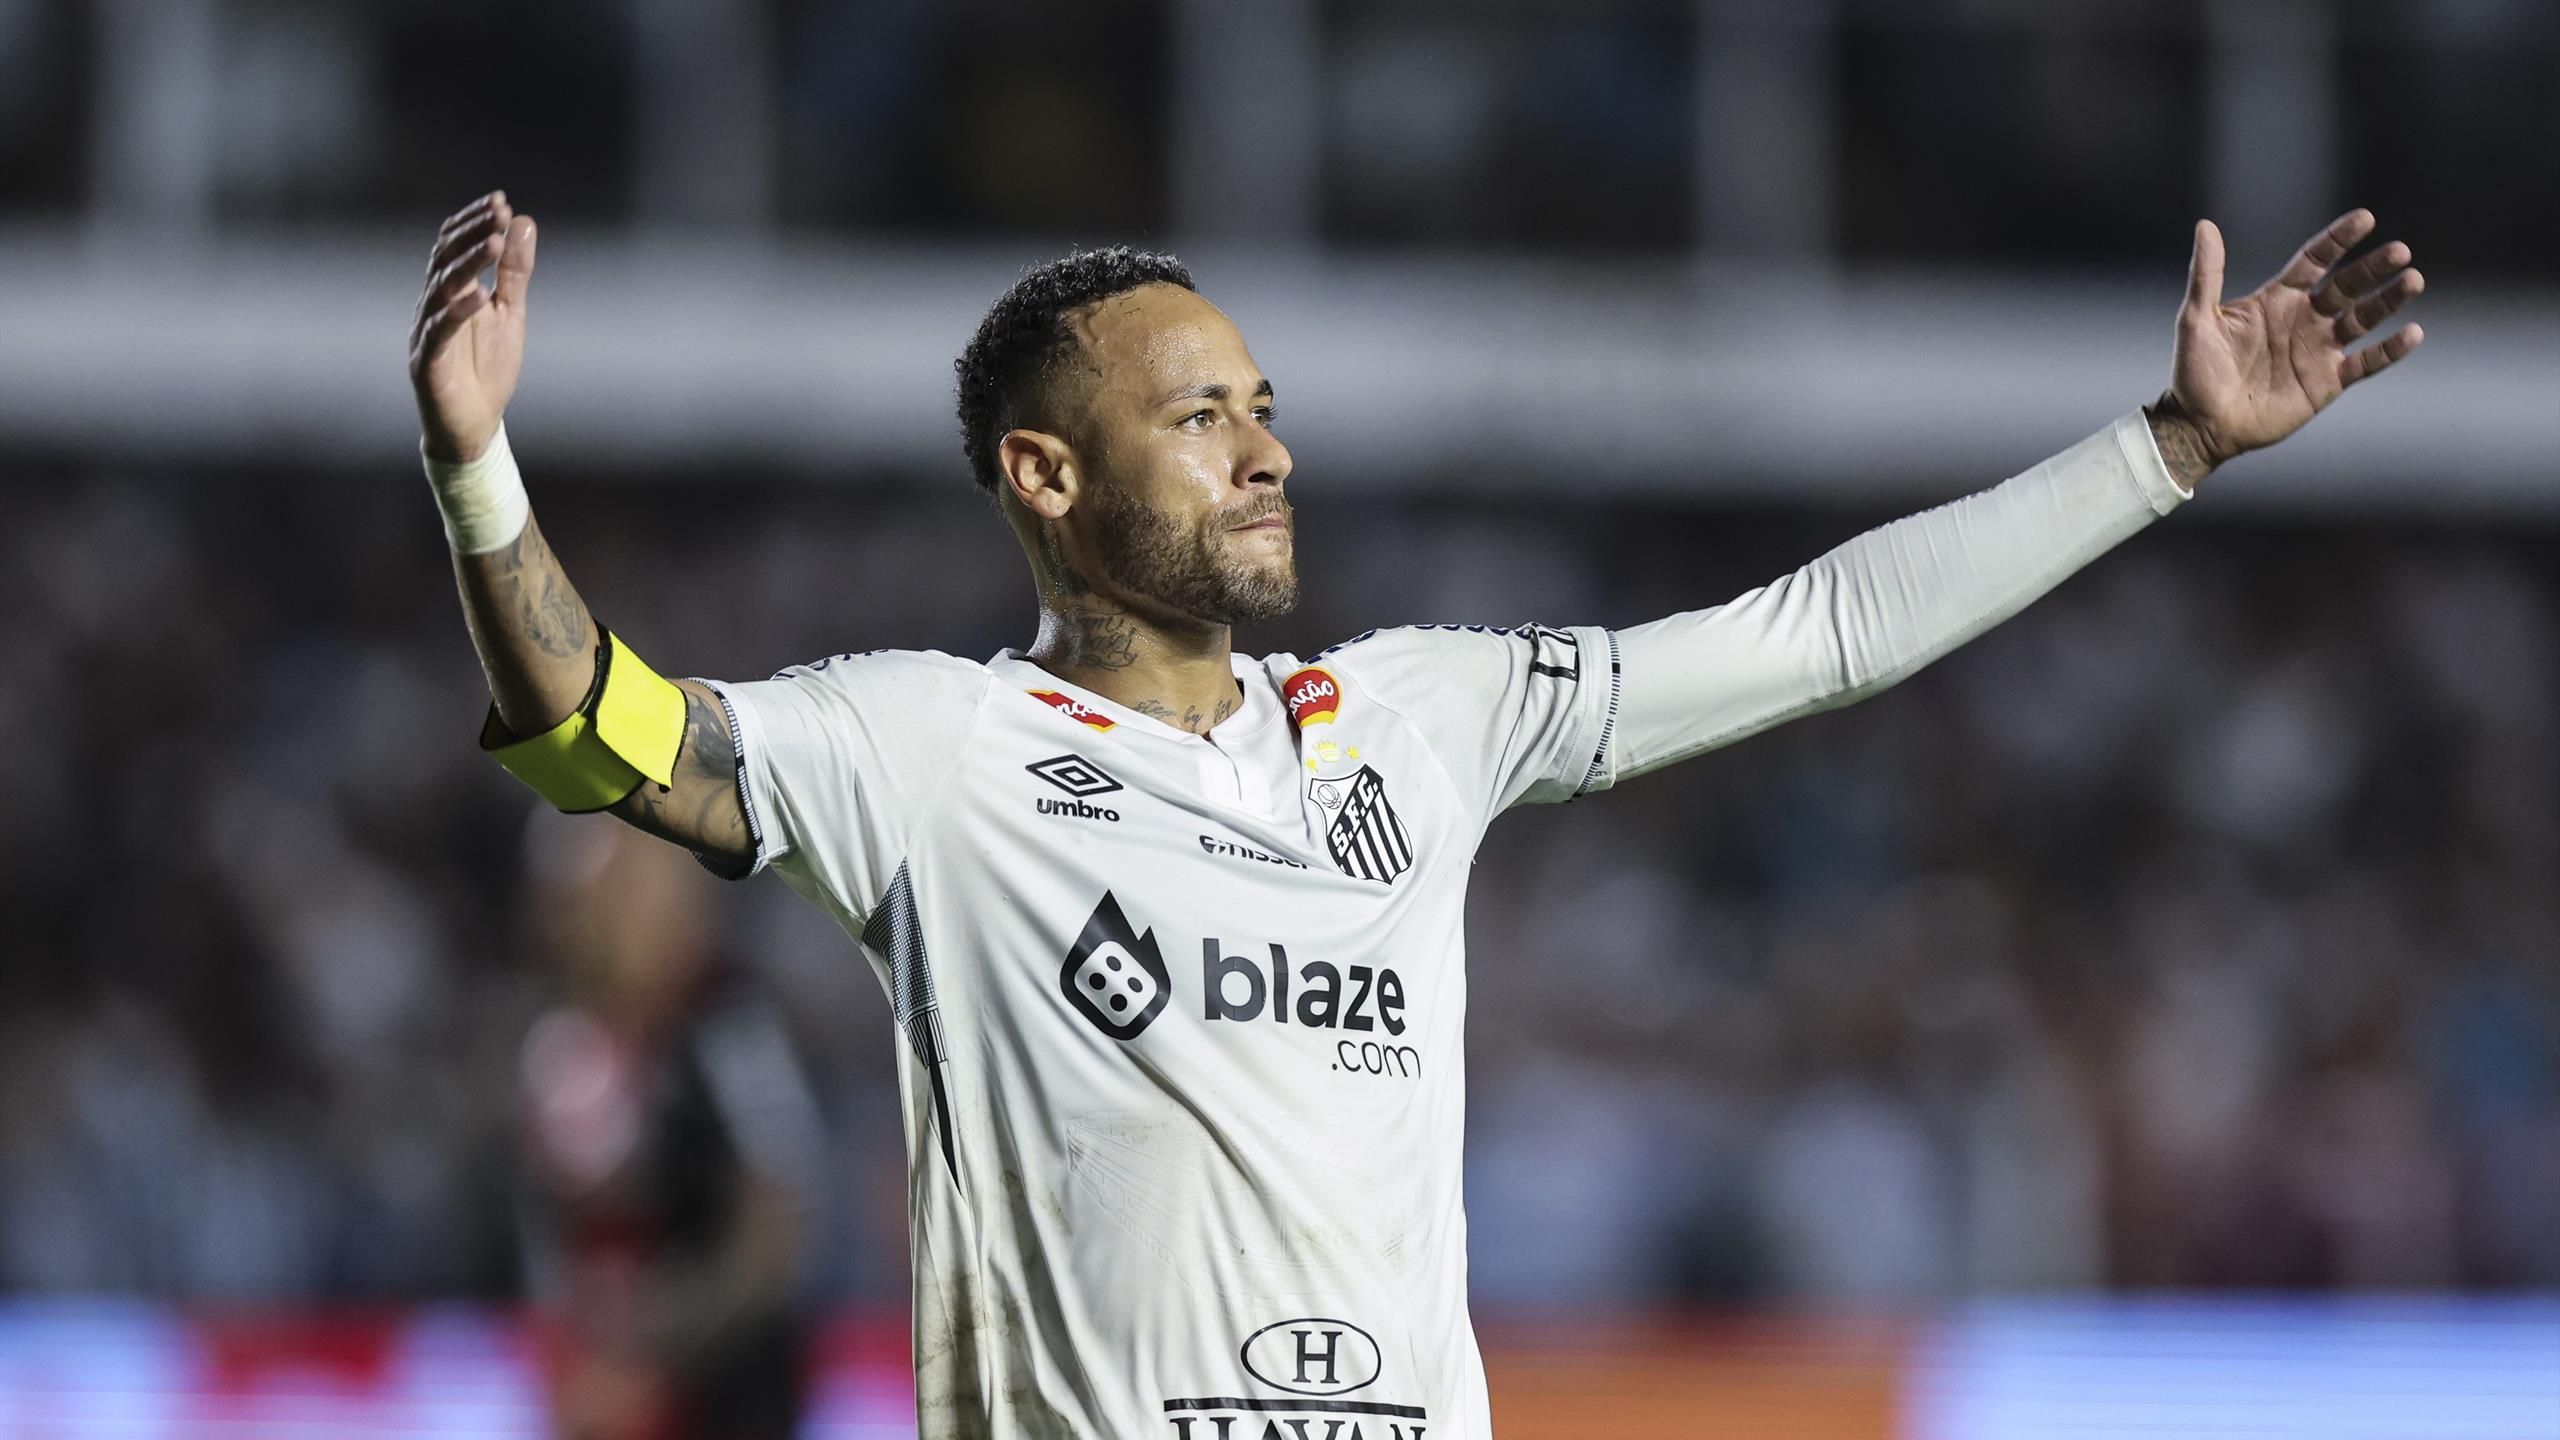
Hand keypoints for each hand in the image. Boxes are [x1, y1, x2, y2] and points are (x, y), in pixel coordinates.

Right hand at [409, 191, 537, 463]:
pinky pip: (439, 331)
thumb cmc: (487, 369)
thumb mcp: (510, 313)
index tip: (501, 201)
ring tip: (494, 241)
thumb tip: (523, 222)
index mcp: (450, 292)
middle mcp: (432, 306)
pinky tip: (478, 295)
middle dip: (472, 232)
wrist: (475, 426)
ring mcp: (426, 332)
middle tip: (498, 212)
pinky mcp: (427, 362)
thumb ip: (514, 272)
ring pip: (440, 288)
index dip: (474, 221)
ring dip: (467, 263)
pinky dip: (457, 311)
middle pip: (444, 259)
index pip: (454, 245)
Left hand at [2150, 209, 2424, 487]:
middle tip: (2400, 251)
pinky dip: (2390, 350)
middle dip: (2373, 268)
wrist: (2200, 424)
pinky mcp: (2328, 381)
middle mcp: (2304, 318)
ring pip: (2363, 318)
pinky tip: (2412, 333)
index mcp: (2277, 298)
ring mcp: (2319, 349)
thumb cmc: (2194, 371)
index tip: (2366, 218)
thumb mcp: (2196, 318)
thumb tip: (2205, 225)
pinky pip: (2366, 363)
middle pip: (2347, 285)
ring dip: (2388, 301)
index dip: (2339, 239)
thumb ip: (2206, 274)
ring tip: (2412, 281)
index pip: (2315, 259)